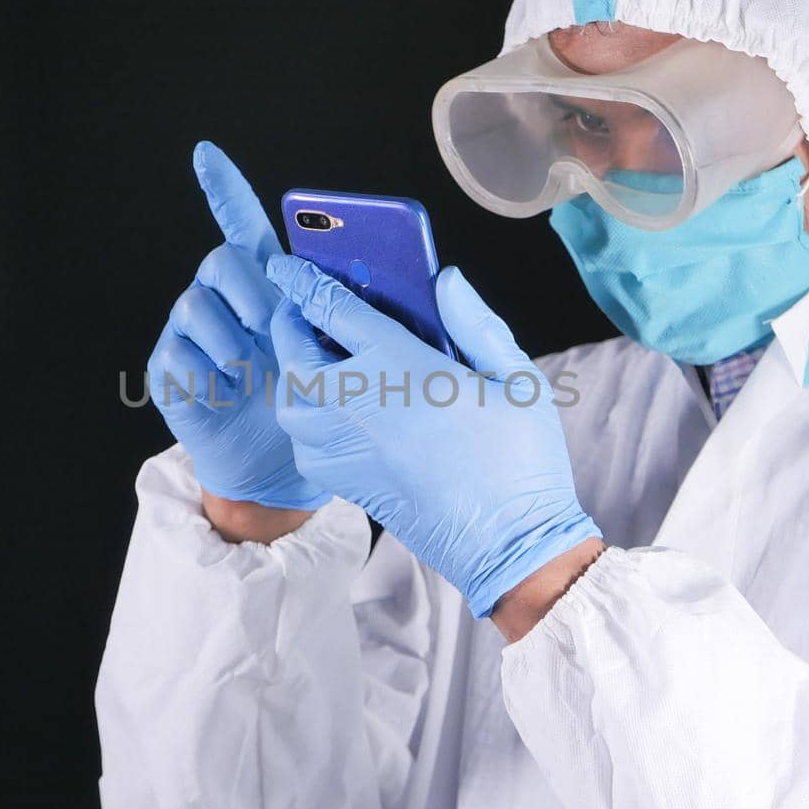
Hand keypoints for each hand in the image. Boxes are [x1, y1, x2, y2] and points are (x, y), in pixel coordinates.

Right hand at [146, 143, 330, 511]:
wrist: (277, 468)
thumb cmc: (313, 405)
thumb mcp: (342, 356)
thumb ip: (358, 316)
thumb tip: (418, 278)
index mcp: (267, 285)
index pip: (241, 223)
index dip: (222, 186)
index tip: (205, 152)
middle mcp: (224, 299)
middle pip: (222, 260)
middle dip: (251, 293)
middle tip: (271, 329)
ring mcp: (193, 332)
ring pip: (196, 303)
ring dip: (232, 340)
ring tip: (250, 372)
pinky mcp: (170, 366)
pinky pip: (179, 351)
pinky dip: (209, 376)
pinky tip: (226, 393)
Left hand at [266, 254, 601, 616]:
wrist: (508, 544)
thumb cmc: (519, 461)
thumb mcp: (516, 376)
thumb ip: (475, 320)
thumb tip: (444, 280)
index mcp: (397, 366)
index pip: (331, 306)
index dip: (304, 279)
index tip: (289, 264)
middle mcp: (356, 403)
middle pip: (295, 348)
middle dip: (293, 321)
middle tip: (307, 307)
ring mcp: (343, 445)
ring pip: (290, 396)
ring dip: (295, 369)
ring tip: (319, 355)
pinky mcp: (343, 480)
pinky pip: (301, 437)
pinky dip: (304, 415)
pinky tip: (335, 408)